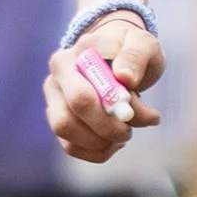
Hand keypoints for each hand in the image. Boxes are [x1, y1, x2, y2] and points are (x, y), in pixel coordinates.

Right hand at [43, 13, 164, 161]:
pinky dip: (98, 151)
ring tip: (124, 133)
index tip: (130, 112)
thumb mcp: (142, 44)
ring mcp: (54, 104)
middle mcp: (55, 82)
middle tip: (128, 131)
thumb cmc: (130, 49)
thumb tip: (125, 77)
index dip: (107, 112)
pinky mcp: (60, 122)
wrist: (120, 55)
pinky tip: (114, 140)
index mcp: (69, 59)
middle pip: (67, 121)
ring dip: (101, 143)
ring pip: (68, 139)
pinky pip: (72, 148)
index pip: (80, 97)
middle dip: (104, 131)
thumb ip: (136, 56)